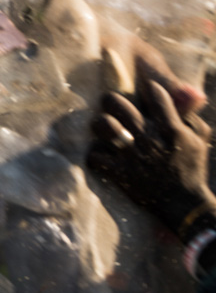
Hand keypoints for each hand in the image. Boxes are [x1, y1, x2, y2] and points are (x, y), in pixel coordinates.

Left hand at [88, 75, 215, 237]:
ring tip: (103, 126)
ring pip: (104, 126)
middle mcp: (150, 140)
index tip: (145, 88)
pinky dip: (94, 153)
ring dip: (99, 123)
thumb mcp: (198, 139)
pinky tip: (100, 153)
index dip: (149, 87)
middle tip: (109, 102)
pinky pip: (95, 156)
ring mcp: (132, 157)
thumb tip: (181, 94)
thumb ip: (189, 115)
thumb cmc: (191, 167)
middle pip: (119, 105)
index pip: (156, 96)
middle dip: (110, 99)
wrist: (184, 204)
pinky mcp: (120, 173)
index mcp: (172, 130)